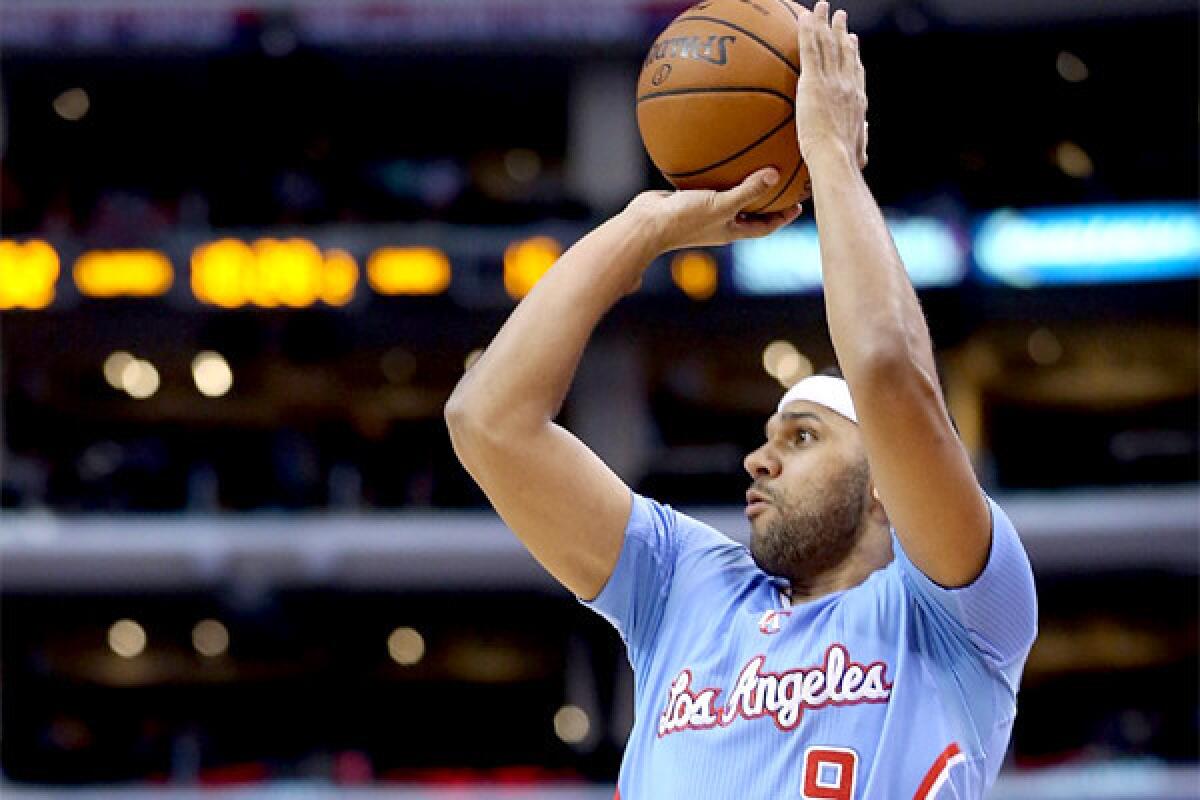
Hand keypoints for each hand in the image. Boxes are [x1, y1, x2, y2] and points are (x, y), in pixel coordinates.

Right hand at [625, 168, 801, 256]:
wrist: (646, 224)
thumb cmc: (684, 221)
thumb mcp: (722, 204)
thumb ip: (748, 190)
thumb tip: (776, 174)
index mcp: (732, 231)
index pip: (765, 227)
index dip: (783, 218)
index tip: (799, 206)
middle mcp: (720, 222)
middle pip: (751, 212)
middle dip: (768, 201)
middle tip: (784, 183)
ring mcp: (704, 211)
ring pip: (729, 197)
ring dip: (743, 185)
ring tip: (756, 165)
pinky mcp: (688, 198)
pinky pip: (709, 183)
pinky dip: (717, 172)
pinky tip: (720, 154)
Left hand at [794, 1, 867, 168]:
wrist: (834, 158)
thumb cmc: (844, 162)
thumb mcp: (859, 152)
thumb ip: (861, 142)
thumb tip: (865, 143)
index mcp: (857, 100)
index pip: (855, 71)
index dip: (854, 54)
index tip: (852, 42)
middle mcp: (847, 85)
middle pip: (844, 51)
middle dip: (841, 31)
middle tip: (839, 17)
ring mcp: (832, 81)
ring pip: (828, 44)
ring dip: (824, 23)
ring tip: (822, 8)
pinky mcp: (814, 82)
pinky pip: (809, 50)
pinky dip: (806, 31)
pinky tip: (802, 17)